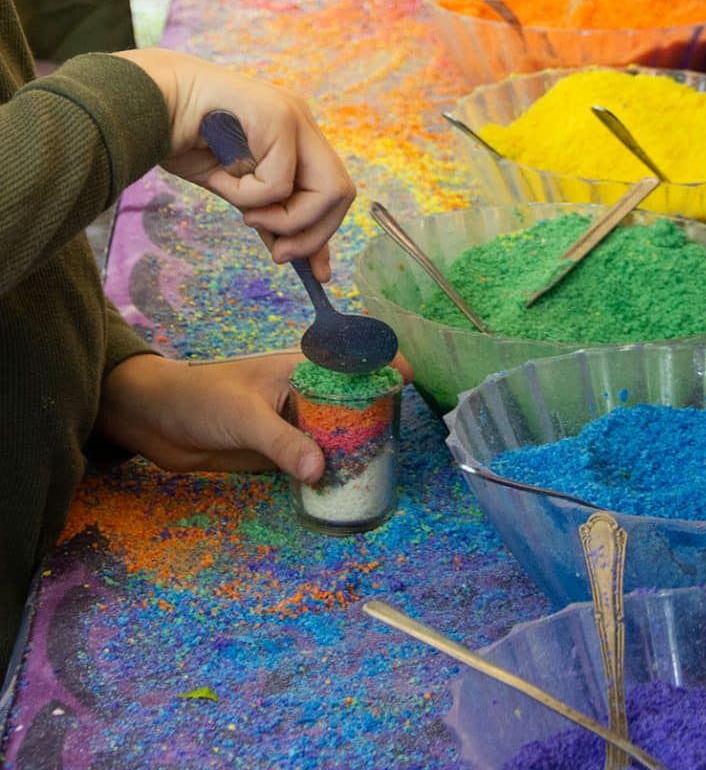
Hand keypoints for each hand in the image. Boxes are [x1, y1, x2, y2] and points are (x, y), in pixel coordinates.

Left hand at [94, 352, 413, 481]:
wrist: (157, 422)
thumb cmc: (201, 400)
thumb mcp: (244, 417)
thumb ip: (282, 443)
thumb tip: (320, 471)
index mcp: (301, 368)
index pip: (352, 357)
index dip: (383, 363)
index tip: (408, 382)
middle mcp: (305, 393)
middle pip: (354, 400)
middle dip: (378, 417)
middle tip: (396, 445)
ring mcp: (295, 423)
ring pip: (338, 433)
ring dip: (357, 449)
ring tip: (381, 471)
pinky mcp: (282, 451)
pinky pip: (317, 459)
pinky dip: (333, 470)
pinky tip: (347, 487)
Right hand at [115, 47, 353, 280]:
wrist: (146, 105)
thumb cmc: (187, 144)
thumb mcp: (240, 191)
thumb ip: (272, 219)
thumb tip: (298, 260)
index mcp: (299, 139)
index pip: (334, 192)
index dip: (325, 234)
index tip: (313, 272)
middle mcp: (303, 124)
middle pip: (342, 193)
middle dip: (314, 235)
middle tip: (278, 253)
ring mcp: (294, 117)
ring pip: (325, 190)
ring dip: (284, 218)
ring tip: (246, 214)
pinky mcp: (278, 117)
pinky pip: (279, 183)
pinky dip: (248, 195)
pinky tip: (221, 177)